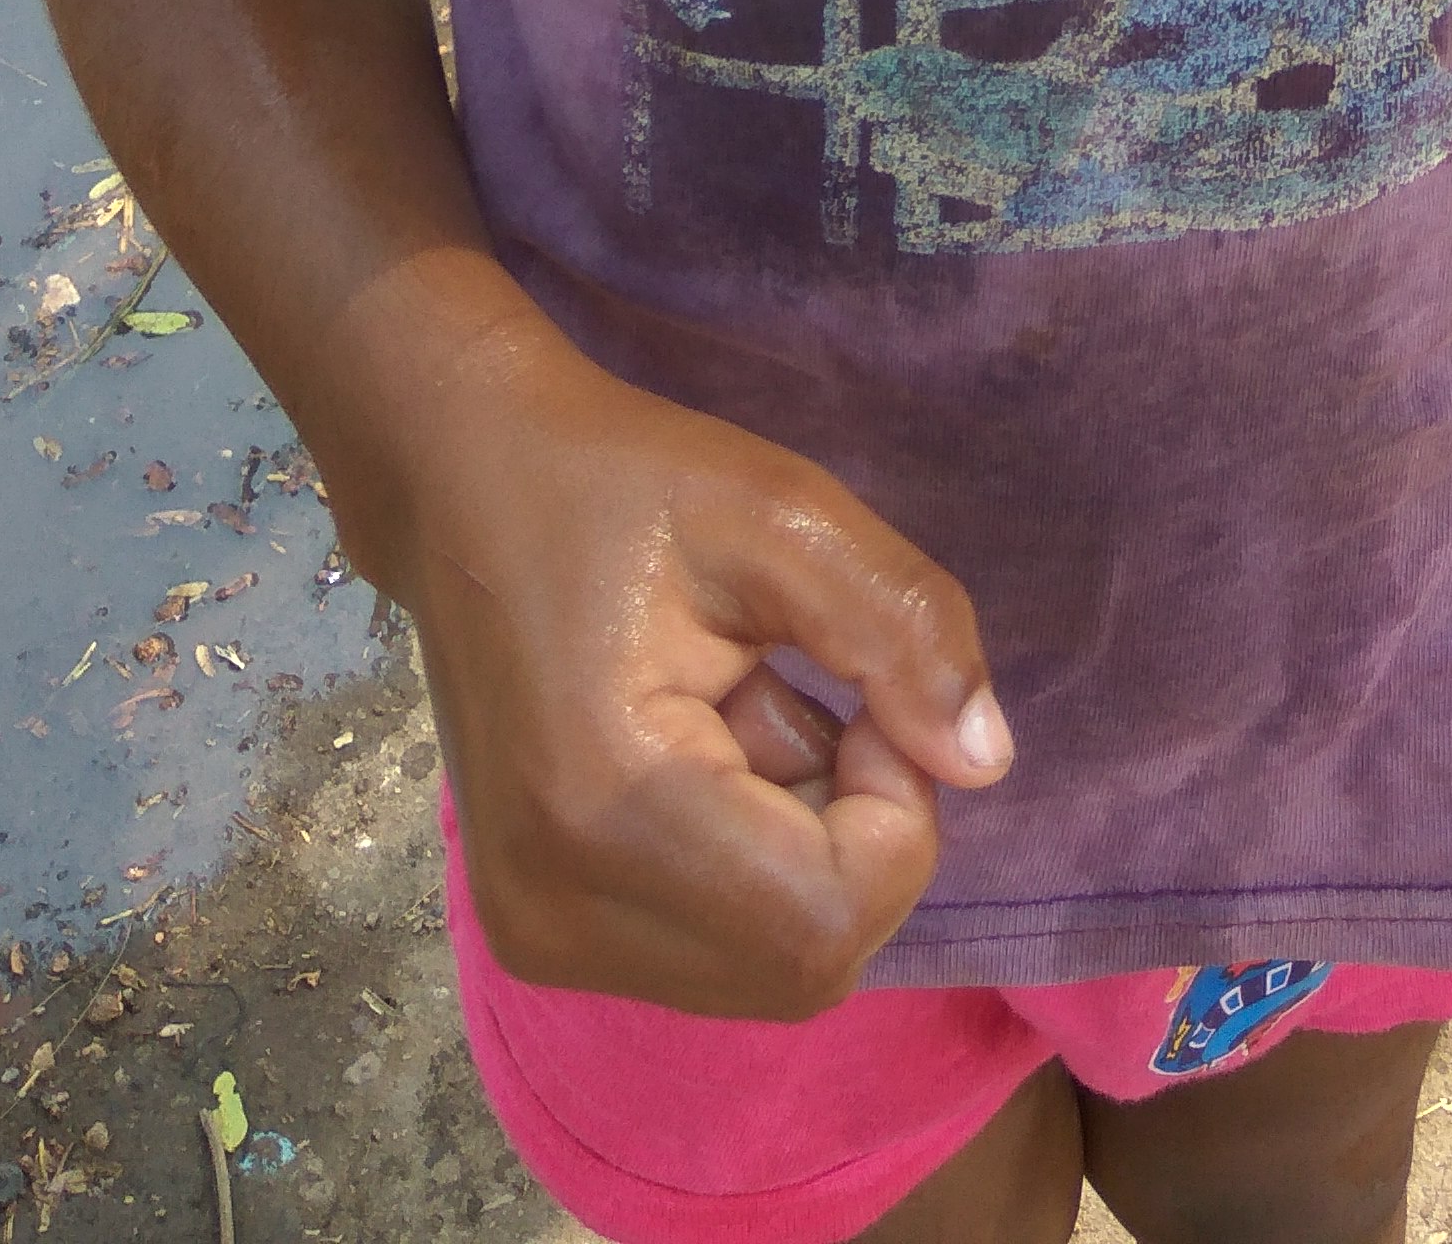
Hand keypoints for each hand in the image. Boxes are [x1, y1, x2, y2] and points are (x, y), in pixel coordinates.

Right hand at [389, 311, 1011, 1015]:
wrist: (465, 486)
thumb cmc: (624, 483)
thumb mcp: (785, 510)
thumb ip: (901, 628)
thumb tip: (986, 763)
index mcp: (606, 807)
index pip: (824, 918)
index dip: (896, 817)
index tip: (859, 698)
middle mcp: (558, 910)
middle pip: (803, 962)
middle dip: (858, 838)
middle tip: (809, 698)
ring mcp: (537, 939)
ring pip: (766, 967)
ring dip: (805, 849)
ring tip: (738, 712)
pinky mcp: (539, 936)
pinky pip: (712, 951)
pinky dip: (752, 865)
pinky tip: (704, 752)